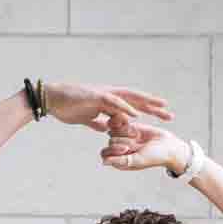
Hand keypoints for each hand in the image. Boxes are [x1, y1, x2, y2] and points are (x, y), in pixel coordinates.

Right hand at [43, 82, 172, 133]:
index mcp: (109, 101)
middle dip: (154, 108)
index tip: (161, 116)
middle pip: (137, 100)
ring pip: (130, 98)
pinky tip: (137, 114)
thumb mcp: (86, 119)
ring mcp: (104, 94)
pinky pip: (114, 103)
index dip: (147, 110)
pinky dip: (126, 108)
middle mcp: (110, 95)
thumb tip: (105, 128)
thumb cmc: (67, 107)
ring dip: (146, 104)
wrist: (52, 100)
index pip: (133, 105)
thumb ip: (97, 122)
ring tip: (161, 109)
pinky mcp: (96, 96)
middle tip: (170, 114)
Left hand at [99, 117, 188, 174]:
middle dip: (122, 140)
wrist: (169, 146)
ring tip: (136, 135)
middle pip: (110, 141)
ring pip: (114, 130)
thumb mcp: (137, 160)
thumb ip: (120, 161)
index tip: (126, 148)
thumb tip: (103, 162)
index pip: (105, 153)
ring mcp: (124, 138)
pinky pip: (120, 122)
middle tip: (135, 142)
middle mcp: (119, 150)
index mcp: (119, 161)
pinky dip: (124, 122)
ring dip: (124, 132)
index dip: (113, 149)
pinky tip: (132, 125)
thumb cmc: (154, 157)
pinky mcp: (129, 127)